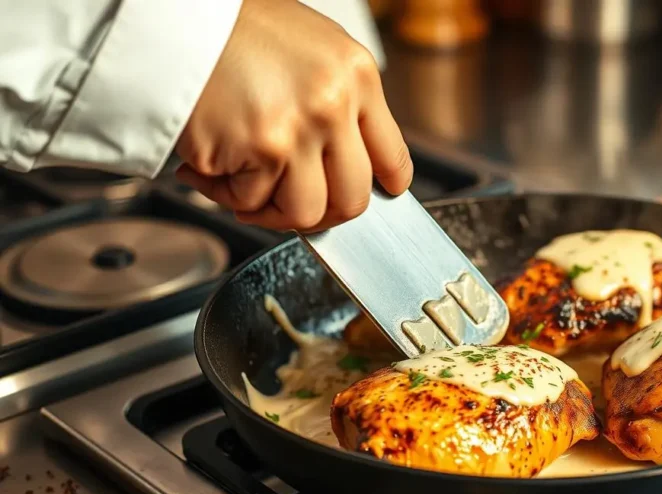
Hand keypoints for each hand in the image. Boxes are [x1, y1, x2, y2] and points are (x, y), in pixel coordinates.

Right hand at [174, 0, 411, 230]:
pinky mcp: (259, 149)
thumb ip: (341, 103)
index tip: (376, 196)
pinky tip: (211, 166)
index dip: (382, 187)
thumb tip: (351, 162)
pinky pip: (252, 201)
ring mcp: (299, 129)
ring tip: (245, 184)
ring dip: (271, 209)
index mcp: (357, 76)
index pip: (392, 156)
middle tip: (294, 203)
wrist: (174, 19)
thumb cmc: (236, 33)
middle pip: (352, 199)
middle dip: (323, 212)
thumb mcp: (314, 51)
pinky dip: (226, 194)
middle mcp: (334, 103)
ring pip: (305, 212)